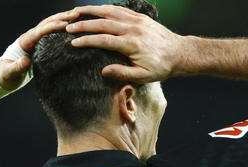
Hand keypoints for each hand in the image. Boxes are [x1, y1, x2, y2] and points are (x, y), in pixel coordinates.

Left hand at [0, 10, 80, 90]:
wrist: (4, 77)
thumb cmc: (6, 75)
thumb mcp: (10, 73)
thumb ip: (17, 67)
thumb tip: (25, 61)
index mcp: (24, 42)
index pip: (40, 31)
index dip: (52, 26)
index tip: (65, 24)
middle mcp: (30, 37)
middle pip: (46, 23)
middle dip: (61, 17)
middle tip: (76, 14)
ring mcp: (35, 39)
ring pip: (50, 25)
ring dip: (63, 19)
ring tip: (78, 15)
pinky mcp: (40, 44)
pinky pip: (52, 32)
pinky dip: (62, 27)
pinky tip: (73, 26)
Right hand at [66, 5, 187, 82]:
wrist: (179, 53)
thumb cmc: (161, 67)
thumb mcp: (143, 76)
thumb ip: (122, 73)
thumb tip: (103, 71)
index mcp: (132, 45)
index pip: (104, 40)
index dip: (87, 40)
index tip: (73, 43)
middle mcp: (133, 29)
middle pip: (103, 23)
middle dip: (84, 24)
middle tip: (68, 27)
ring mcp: (137, 20)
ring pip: (110, 12)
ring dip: (91, 11)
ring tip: (75, 12)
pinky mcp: (140, 17)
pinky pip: (119, 9)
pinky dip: (105, 8)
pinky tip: (94, 9)